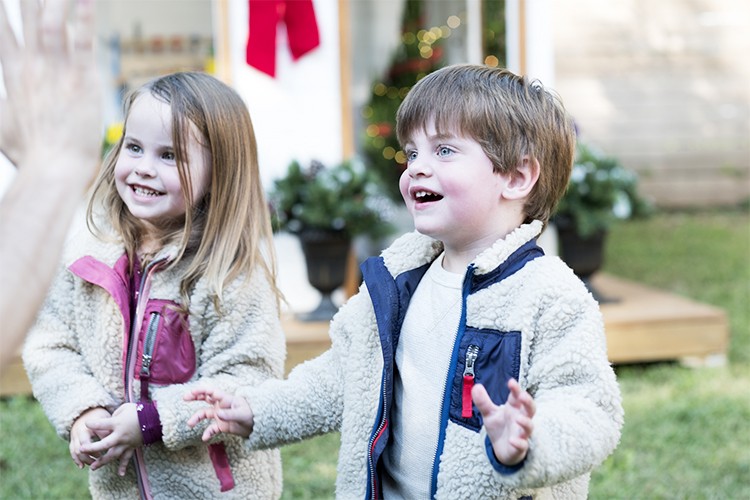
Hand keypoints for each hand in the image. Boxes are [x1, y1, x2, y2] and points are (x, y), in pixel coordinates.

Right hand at [0, 0, 100, 172]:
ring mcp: (55, 71)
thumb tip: (3, 108)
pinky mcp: (81, 79)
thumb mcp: (2, 125)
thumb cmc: (30, 154)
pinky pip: (83, 41)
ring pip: (51, 21)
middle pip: (25, 17)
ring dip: (55, 1)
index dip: (2, 10)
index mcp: (12, 73)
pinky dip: (84, 17)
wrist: (53, 169)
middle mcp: (31, 66)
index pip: (2, 29)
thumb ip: (3, 107)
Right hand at [70, 407, 111, 468]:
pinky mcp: (72, 440)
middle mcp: (77, 433)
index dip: (93, 450)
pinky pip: (72, 451)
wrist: (87, 410)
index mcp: (85, 427)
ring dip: (83, 460)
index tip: (101, 455)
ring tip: (92, 465)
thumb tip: (113, 443)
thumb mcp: (104, 420)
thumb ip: (106, 431)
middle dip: (87, 457)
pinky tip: (82, 466)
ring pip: (75, 452)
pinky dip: (76, 459)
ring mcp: (73, 437)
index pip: (86, 442)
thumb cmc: (99, 416)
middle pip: (79, 449)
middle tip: (97, 462)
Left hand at [79, 403, 141, 475]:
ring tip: (92, 467)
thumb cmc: (138, 411)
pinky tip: (119, 474)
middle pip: (105, 444)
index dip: (92, 424)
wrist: (154, 419)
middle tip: (82, 450)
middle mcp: (120, 435)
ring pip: (113, 455)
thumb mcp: (124, 408)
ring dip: (102, 462)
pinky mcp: (132, 447)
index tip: (86, 423)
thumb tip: (107, 423)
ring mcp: (126, 443)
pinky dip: (124, 466)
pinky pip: (127, 458)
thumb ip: (113, 415)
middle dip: (93, 448)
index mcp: (118, 423)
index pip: (102, 424)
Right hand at [185, 387, 253, 440]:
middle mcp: (221, 406)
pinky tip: (205, 438)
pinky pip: (211, 428)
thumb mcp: (242, 414)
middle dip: (195, 397)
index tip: (192, 392)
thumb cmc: (251, 415)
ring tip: (189, 424)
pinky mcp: (221, 425)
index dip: (201, 390)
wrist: (257, 426)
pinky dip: (207, 433)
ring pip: (204, 414)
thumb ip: (230, 414)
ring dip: (196, 418)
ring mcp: (220, 415)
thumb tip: (218, 414)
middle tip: (185, 397)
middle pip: (205, 398)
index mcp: (226, 399)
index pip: (212, 391)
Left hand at [472, 378, 534, 465]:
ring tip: (518, 419)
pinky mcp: (520, 447)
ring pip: (529, 427)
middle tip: (522, 396)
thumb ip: (483, 401)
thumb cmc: (499, 427)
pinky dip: (519, 443)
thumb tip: (476, 386)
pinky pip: (522, 445)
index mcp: (514, 408)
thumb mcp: (489, 413)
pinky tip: (512, 440)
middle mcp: (520, 418)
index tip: (511, 382)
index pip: (517, 396)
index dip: (516, 389)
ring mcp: (522, 433)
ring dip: (525, 422)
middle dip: (528, 402)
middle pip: (530, 409)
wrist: (501, 449)